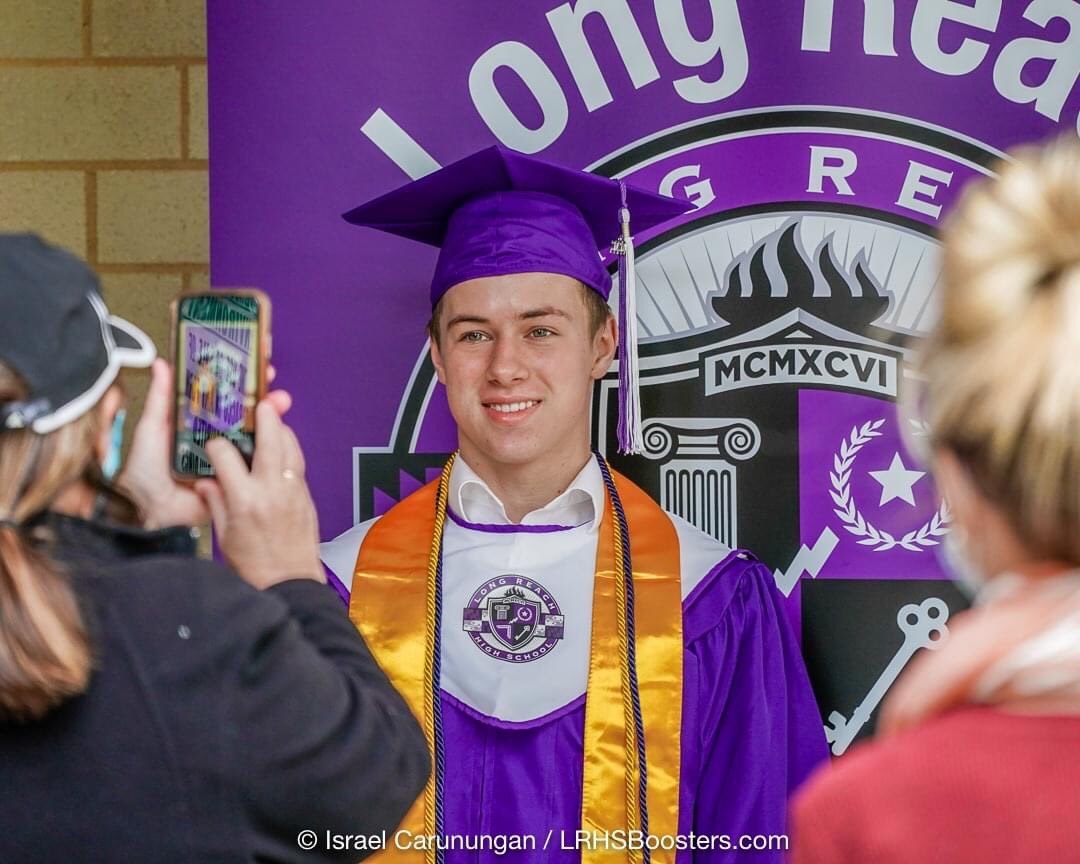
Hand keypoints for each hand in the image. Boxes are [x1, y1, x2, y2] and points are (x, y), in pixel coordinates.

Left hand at [119, 359, 291, 529]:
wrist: (150, 508)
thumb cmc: (144, 471)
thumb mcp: (152, 427)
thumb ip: (160, 397)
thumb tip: (161, 364)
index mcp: (197, 423)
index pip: (224, 396)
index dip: (240, 380)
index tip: (253, 363)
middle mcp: (216, 437)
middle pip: (246, 412)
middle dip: (263, 395)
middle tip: (272, 382)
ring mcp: (228, 456)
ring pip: (256, 434)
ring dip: (271, 418)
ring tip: (280, 404)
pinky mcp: (236, 476)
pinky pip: (256, 462)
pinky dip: (270, 449)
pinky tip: (279, 435)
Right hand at [194, 401, 322, 588]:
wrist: (290, 584)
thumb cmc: (255, 566)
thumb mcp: (224, 535)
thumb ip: (216, 503)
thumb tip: (207, 482)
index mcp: (245, 500)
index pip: (226, 457)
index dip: (215, 446)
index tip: (211, 446)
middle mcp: (271, 491)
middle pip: (269, 442)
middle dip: (265, 418)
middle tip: (261, 402)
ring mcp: (292, 492)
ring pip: (290, 450)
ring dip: (283, 431)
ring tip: (274, 420)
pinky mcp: (306, 498)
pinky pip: (298, 465)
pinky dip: (291, 451)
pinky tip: (285, 447)